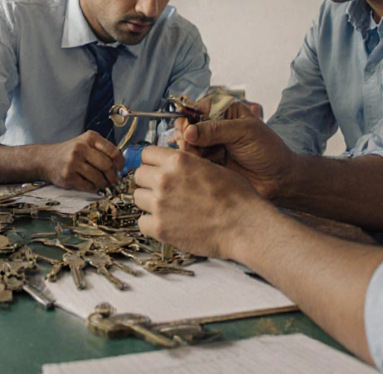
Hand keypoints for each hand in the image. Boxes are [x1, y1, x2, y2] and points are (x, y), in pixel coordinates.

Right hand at [38, 131, 124, 191]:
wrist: (47, 159)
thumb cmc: (71, 152)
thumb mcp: (86, 143)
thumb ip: (103, 150)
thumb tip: (120, 166)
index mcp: (90, 137)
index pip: (113, 151)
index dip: (120, 163)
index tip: (119, 168)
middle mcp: (81, 148)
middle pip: (107, 165)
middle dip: (113, 176)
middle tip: (112, 180)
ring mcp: (73, 162)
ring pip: (98, 178)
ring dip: (103, 184)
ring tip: (102, 183)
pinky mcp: (68, 176)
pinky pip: (88, 186)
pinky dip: (93, 188)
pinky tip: (90, 185)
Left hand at [132, 145, 273, 259]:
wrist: (244, 226)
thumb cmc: (237, 196)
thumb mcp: (212, 166)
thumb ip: (187, 164)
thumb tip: (174, 164)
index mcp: (178, 161)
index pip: (146, 154)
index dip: (153, 162)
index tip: (159, 169)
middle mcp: (164, 179)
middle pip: (138, 175)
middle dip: (149, 181)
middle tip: (165, 191)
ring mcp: (159, 205)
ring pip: (138, 198)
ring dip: (150, 202)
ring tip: (168, 208)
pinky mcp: (160, 228)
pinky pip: (142, 222)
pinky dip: (151, 224)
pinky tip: (168, 224)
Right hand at [174, 116, 296, 201]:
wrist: (278, 179)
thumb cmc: (268, 150)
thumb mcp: (245, 132)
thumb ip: (216, 130)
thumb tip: (189, 131)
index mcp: (227, 112)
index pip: (200, 107)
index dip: (191, 116)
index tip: (187, 126)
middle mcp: (216, 127)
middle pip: (189, 125)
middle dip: (187, 134)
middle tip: (190, 143)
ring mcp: (212, 145)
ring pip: (188, 143)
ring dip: (190, 150)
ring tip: (200, 156)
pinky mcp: (210, 163)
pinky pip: (193, 160)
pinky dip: (194, 162)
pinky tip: (204, 165)